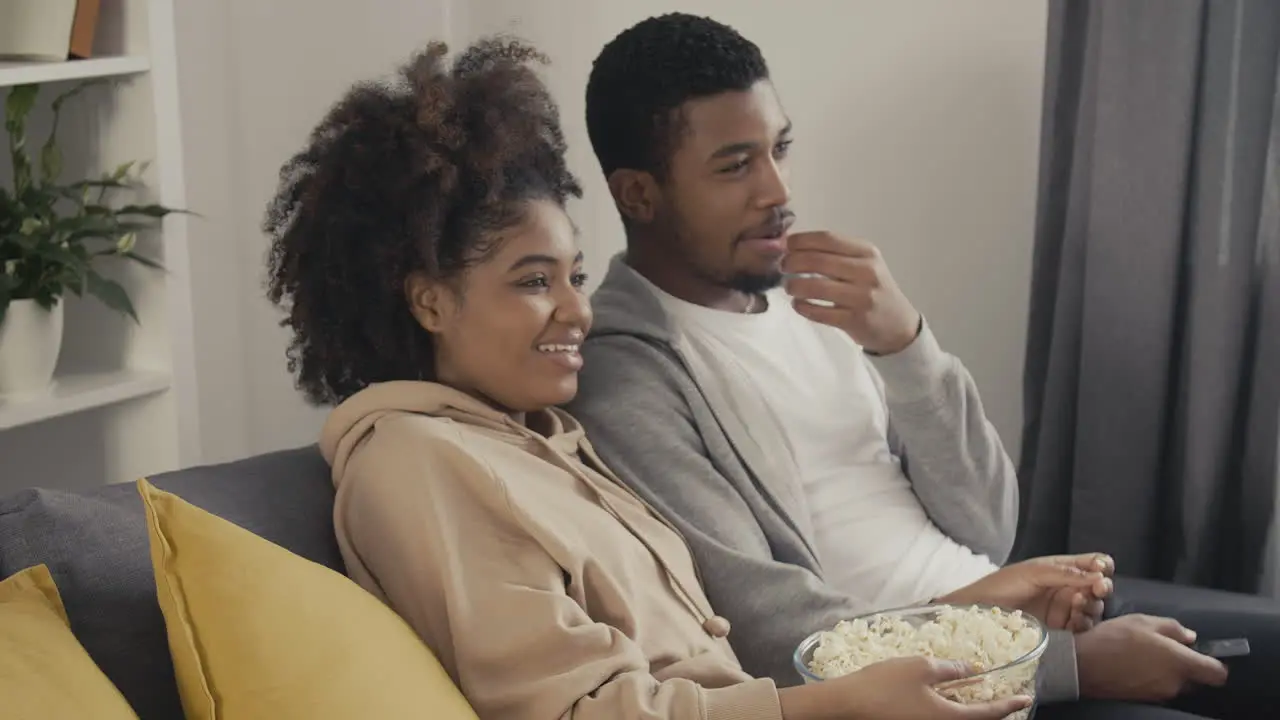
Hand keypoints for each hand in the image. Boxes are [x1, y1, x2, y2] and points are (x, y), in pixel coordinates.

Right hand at [779, 656, 1032, 719]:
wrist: (849, 704)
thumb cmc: (885, 685)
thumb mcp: (921, 668)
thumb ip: (950, 669)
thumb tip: (971, 669)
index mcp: (950, 718)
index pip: (990, 713)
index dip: (1010, 704)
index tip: (1027, 698)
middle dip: (993, 710)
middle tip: (1007, 699)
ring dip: (972, 710)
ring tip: (979, 695)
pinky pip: (943, 718)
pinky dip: (953, 709)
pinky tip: (949, 696)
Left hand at [783, 232, 920, 354]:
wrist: (898, 325)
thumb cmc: (873, 289)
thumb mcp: (863, 264)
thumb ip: (834, 253)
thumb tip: (791, 244)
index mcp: (867, 252)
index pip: (827, 239)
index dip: (801, 240)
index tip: (786, 244)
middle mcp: (867, 272)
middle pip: (818, 260)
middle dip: (792, 261)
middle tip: (783, 266)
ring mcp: (862, 297)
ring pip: (815, 287)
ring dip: (794, 285)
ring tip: (789, 287)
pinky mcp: (855, 320)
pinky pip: (819, 312)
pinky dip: (802, 307)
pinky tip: (798, 304)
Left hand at [937, 555, 1111, 629]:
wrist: (980, 612)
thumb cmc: (1002, 585)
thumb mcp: (1034, 572)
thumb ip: (1066, 572)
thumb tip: (1099, 575)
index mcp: (1063, 569)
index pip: (1094, 565)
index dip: (1102, 567)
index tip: (1101, 570)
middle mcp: (1068, 588)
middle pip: (1099, 588)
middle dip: (1102, 588)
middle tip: (1097, 588)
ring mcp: (1065, 610)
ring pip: (1094, 609)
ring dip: (1092, 606)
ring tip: (1077, 603)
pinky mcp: (1061, 631)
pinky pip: (1082, 628)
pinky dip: (1083, 624)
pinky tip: (1074, 619)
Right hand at [1075, 614, 1227, 701]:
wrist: (1082, 665)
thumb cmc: (1114, 638)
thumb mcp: (1143, 621)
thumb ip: (1173, 628)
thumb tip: (1191, 638)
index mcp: (1180, 663)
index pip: (1217, 674)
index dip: (1216, 664)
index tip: (1204, 655)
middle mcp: (1175, 683)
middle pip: (1195, 679)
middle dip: (1186, 667)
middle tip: (1165, 650)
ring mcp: (1160, 694)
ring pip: (1175, 684)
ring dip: (1167, 672)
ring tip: (1144, 657)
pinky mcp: (1145, 700)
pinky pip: (1158, 688)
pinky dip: (1152, 679)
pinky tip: (1134, 667)